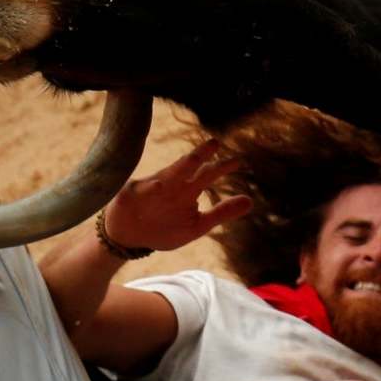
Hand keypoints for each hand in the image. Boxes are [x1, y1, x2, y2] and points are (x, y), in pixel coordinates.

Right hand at [102, 137, 251, 253]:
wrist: (129, 238)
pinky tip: (160, 184)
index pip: (207, 174)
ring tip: (193, 159)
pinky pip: (143, 189)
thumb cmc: (164, 228)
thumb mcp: (198, 225)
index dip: (221, 168)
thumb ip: (222, 212)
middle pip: (189, 168)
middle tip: (215, 143)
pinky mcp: (133, 195)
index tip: (238, 161)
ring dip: (179, 166)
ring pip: (168, 174)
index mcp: (188, 190)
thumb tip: (251, 201)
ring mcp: (153, 188)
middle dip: (201, 156)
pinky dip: (151, 187)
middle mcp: (172, 185)